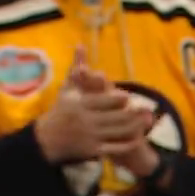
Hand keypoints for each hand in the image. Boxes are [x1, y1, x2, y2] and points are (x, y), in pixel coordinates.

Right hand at [32, 66, 153, 163]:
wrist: (46, 140)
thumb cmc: (60, 111)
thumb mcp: (67, 90)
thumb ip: (77, 68)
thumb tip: (80, 44)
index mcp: (80, 105)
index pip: (102, 101)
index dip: (117, 99)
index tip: (128, 97)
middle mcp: (86, 121)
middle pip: (114, 117)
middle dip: (133, 114)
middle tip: (148, 110)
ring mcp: (90, 137)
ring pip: (117, 132)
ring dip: (135, 127)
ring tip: (148, 121)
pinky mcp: (93, 150)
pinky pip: (114, 148)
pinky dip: (127, 144)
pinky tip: (138, 138)